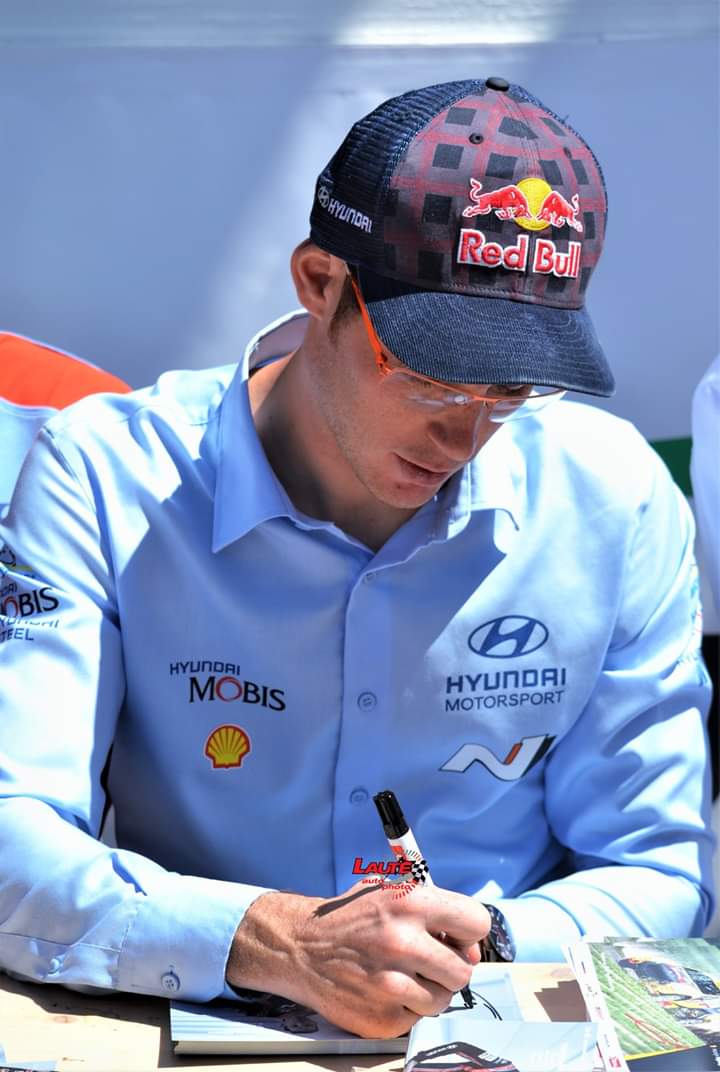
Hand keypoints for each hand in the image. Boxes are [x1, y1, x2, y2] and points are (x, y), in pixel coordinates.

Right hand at [226, 881, 489, 1037]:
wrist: (300, 947)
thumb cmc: (350, 916)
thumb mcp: (388, 889)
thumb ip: (432, 907)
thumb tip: (469, 942)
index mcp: (410, 903)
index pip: (476, 923)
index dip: (469, 932)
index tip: (458, 937)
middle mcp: (404, 943)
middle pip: (464, 970)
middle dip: (453, 965)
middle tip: (434, 960)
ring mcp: (392, 985)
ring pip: (444, 999)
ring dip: (430, 989)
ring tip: (406, 974)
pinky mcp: (382, 1018)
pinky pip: (416, 1019)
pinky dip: (406, 1007)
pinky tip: (386, 989)